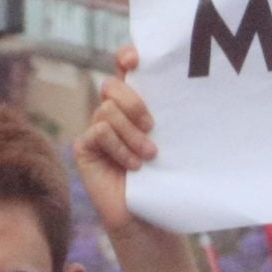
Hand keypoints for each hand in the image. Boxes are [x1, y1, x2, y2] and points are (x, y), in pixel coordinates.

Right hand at [74, 45, 159, 236]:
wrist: (149, 214)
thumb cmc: (166, 176)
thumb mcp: (172, 140)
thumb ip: (170, 115)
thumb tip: (186, 89)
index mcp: (135, 104)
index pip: (125, 69)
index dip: (126, 57)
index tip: (136, 60)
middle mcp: (113, 112)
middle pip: (113, 85)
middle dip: (134, 102)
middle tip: (153, 126)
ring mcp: (96, 129)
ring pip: (107, 110)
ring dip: (132, 134)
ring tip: (149, 156)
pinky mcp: (85, 148)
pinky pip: (99, 132)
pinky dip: (120, 148)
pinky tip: (133, 166)